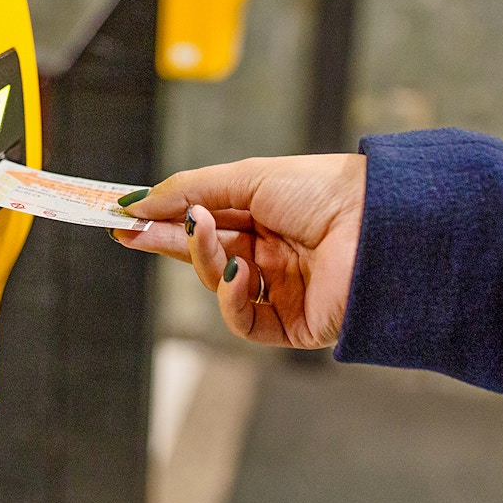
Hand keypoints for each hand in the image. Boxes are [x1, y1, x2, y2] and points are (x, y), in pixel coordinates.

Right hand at [111, 154, 365, 348]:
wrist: (379, 224)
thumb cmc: (324, 191)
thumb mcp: (248, 178)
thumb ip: (189, 190)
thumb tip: (137, 203)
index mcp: (266, 216)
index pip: (203, 223)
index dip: (163, 221)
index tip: (123, 217)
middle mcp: (272, 254)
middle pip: (203, 255)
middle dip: (169, 241)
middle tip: (133, 232)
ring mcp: (282, 290)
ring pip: (216, 285)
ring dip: (203, 259)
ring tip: (206, 232)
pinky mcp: (293, 325)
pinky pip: (243, 320)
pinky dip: (230, 298)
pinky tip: (237, 272)